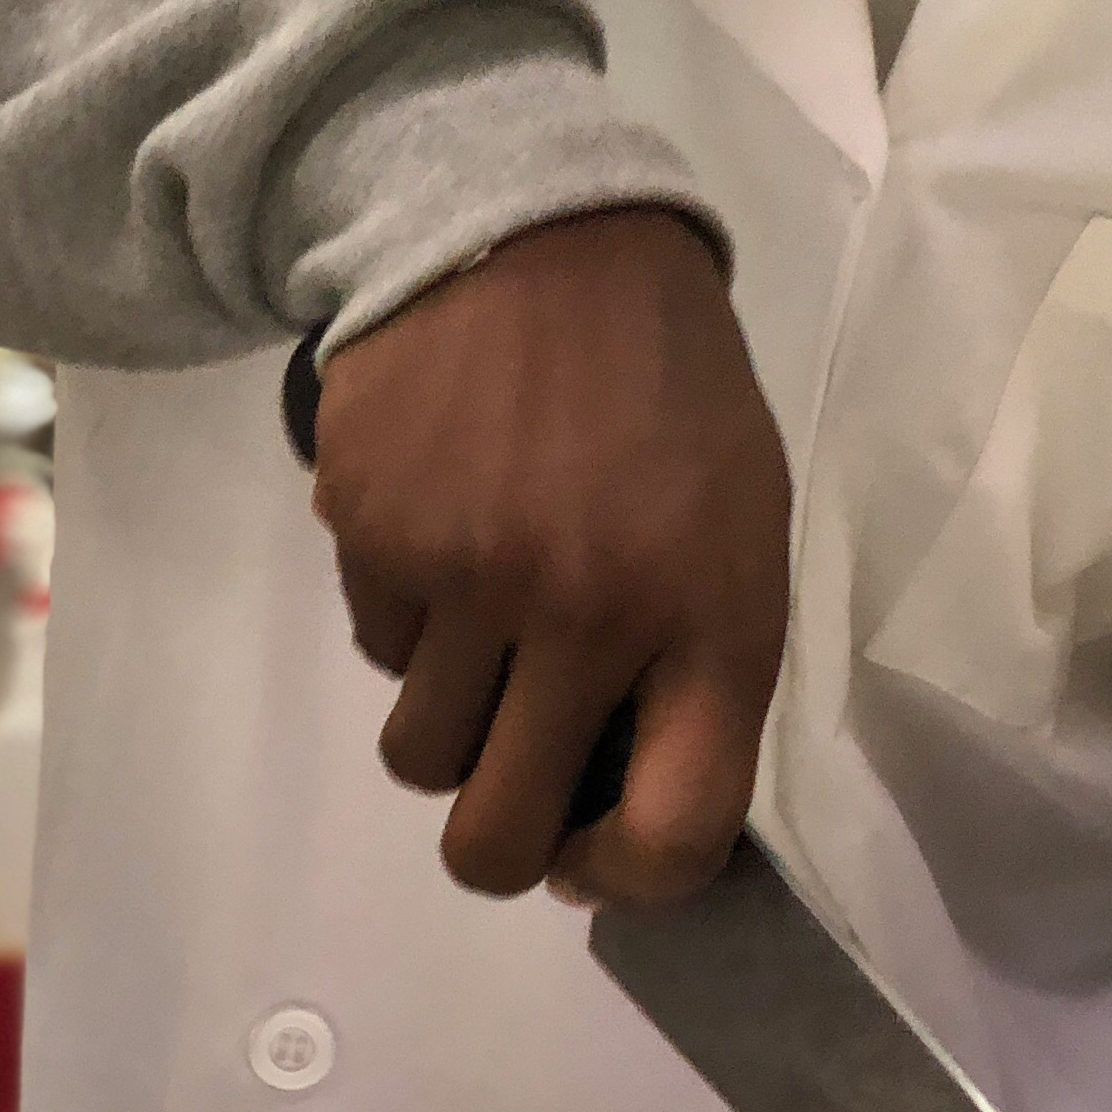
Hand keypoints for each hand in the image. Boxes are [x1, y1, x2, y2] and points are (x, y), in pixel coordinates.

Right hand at [310, 205, 790, 905]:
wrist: (538, 231)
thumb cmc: (666, 388)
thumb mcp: (737, 518)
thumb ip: (698, 663)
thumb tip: (615, 812)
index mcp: (716, 614)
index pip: (678, 827)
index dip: (632, 880)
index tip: (601, 859)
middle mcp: (592, 613)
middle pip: (501, 840)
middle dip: (504, 845)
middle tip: (514, 786)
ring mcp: (472, 577)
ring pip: (421, 758)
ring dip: (451, 723)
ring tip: (488, 629)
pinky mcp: (374, 534)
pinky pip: (378, 651)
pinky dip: (409, 623)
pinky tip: (449, 531)